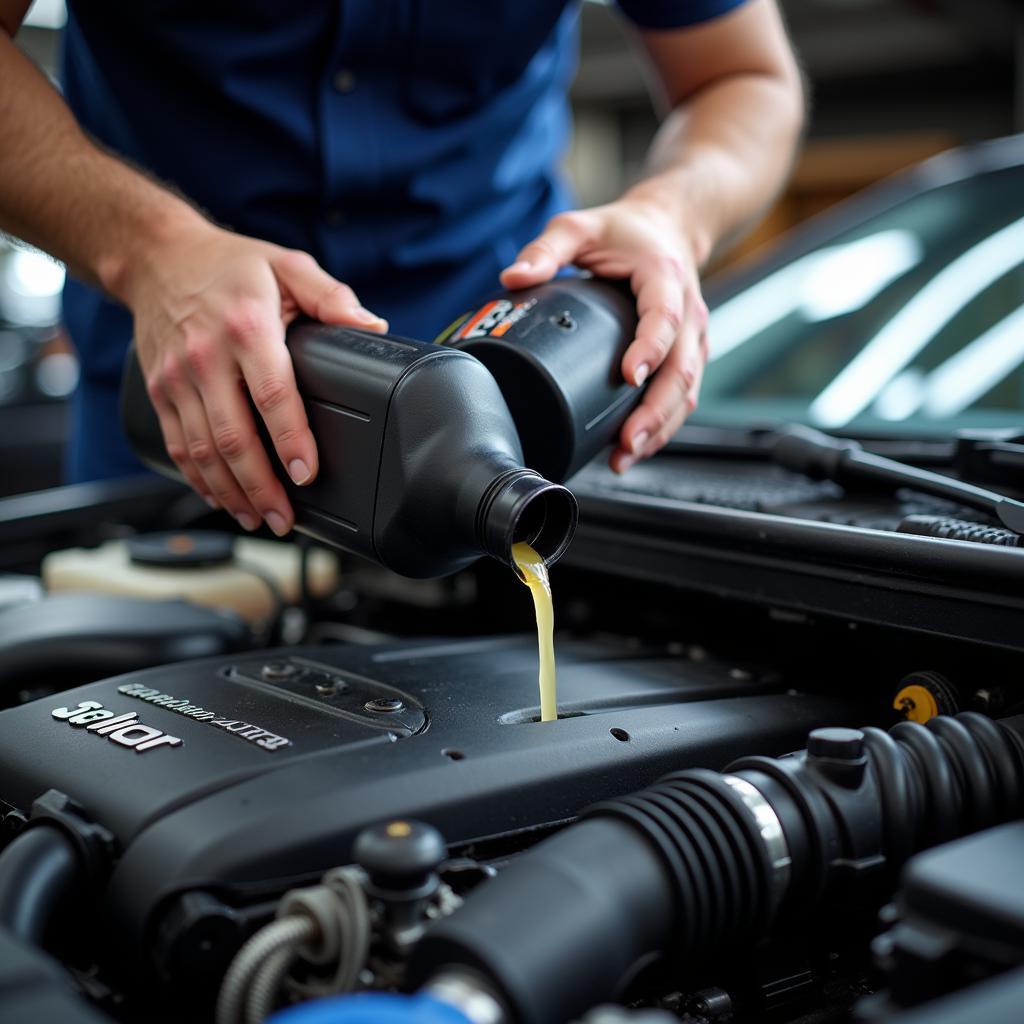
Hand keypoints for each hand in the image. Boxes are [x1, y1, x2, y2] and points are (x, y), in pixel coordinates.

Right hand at [124, 221, 386, 534]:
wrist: (157, 257)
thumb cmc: (231, 266)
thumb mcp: (288, 266)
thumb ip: (332, 297)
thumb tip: (373, 326)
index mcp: (246, 328)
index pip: (272, 395)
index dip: (290, 439)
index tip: (306, 473)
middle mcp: (206, 357)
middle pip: (233, 437)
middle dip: (262, 487)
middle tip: (286, 518)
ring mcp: (177, 378)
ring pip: (203, 451)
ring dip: (232, 493)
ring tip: (260, 519)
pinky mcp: (159, 392)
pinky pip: (177, 446)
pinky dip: (199, 480)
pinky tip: (222, 499)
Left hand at [500, 197, 707, 472]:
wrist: (669, 227)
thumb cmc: (624, 231)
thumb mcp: (579, 226)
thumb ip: (546, 249)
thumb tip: (513, 278)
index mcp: (664, 277)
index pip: (666, 316)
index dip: (651, 347)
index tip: (630, 375)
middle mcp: (688, 310)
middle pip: (683, 368)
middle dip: (656, 410)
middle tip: (626, 440)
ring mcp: (693, 337)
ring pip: (687, 390)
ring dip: (660, 427)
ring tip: (626, 456)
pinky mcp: (687, 354)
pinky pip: (683, 395)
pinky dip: (663, 425)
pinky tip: (636, 448)